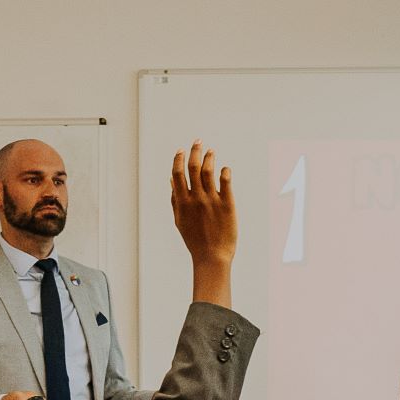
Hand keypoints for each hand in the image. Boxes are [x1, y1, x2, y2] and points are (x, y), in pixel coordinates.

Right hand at [170, 141, 236, 308]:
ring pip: (208, 171)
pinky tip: (224, 169)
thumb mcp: (180, 220)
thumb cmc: (195, 240)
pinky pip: (226, 182)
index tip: (181, 150)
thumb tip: (171, 180)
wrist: (212, 256)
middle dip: (194, 151)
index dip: (178, 159)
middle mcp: (196, 199)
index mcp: (182, 202)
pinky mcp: (227, 205)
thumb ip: (175, 199)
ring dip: (209, 158)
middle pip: (193, 168)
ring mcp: (211, 201)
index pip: (177, 174)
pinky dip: (224, 172)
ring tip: (211, 151)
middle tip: (198, 142)